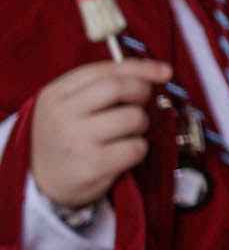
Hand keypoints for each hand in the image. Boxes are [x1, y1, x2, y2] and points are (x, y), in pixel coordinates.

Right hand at [27, 57, 171, 209]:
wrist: (42, 182)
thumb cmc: (67, 138)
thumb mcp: (71, 106)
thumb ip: (105, 84)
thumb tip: (160, 71)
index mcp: (55, 94)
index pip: (104, 70)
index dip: (140, 68)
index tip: (164, 72)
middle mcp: (62, 114)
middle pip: (119, 88)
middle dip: (141, 92)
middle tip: (141, 104)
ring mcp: (76, 140)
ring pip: (132, 117)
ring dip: (140, 124)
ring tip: (126, 133)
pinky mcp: (92, 165)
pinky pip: (135, 147)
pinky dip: (138, 149)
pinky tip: (122, 153)